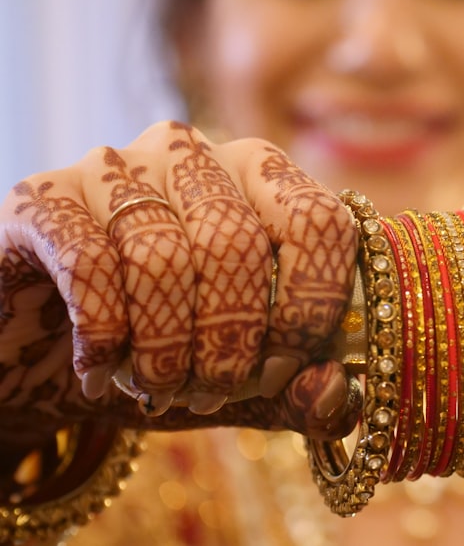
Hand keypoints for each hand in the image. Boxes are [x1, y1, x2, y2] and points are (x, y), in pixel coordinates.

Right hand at [0, 121, 357, 437]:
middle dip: (230, 340)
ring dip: (165, 347)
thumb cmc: (170, 347)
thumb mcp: (246, 378)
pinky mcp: (45, 197)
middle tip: (213, 390)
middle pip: (235, 244)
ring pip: (162, 257)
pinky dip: (104, 333)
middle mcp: (192, 155)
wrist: (51, 346)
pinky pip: (89, 263)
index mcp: (261, 176)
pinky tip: (102, 370)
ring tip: (160, 388)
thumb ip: (302, 389)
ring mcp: (116, 168)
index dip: (307, 307)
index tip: (280, 369)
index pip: (316, 221)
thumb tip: (334, 393)